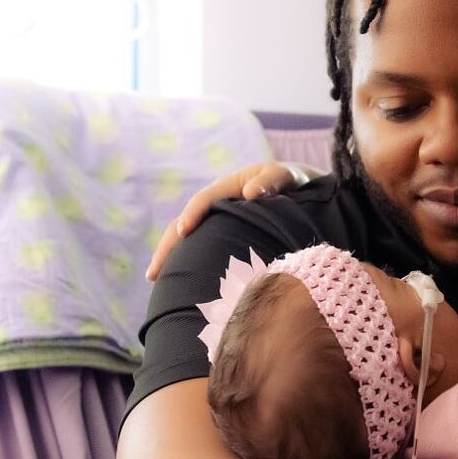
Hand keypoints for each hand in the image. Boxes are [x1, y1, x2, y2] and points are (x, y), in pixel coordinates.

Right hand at [145, 161, 312, 280]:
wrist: (303, 191)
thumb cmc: (295, 182)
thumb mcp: (287, 175)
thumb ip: (272, 180)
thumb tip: (250, 193)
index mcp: (230, 186)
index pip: (205, 200)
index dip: (193, 214)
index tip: (184, 231)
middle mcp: (219, 204)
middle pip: (186, 223)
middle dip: (169, 245)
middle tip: (153, 272)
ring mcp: (220, 221)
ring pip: (190, 239)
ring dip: (171, 257)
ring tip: (155, 280)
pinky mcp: (224, 236)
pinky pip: (202, 248)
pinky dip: (189, 262)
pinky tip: (180, 283)